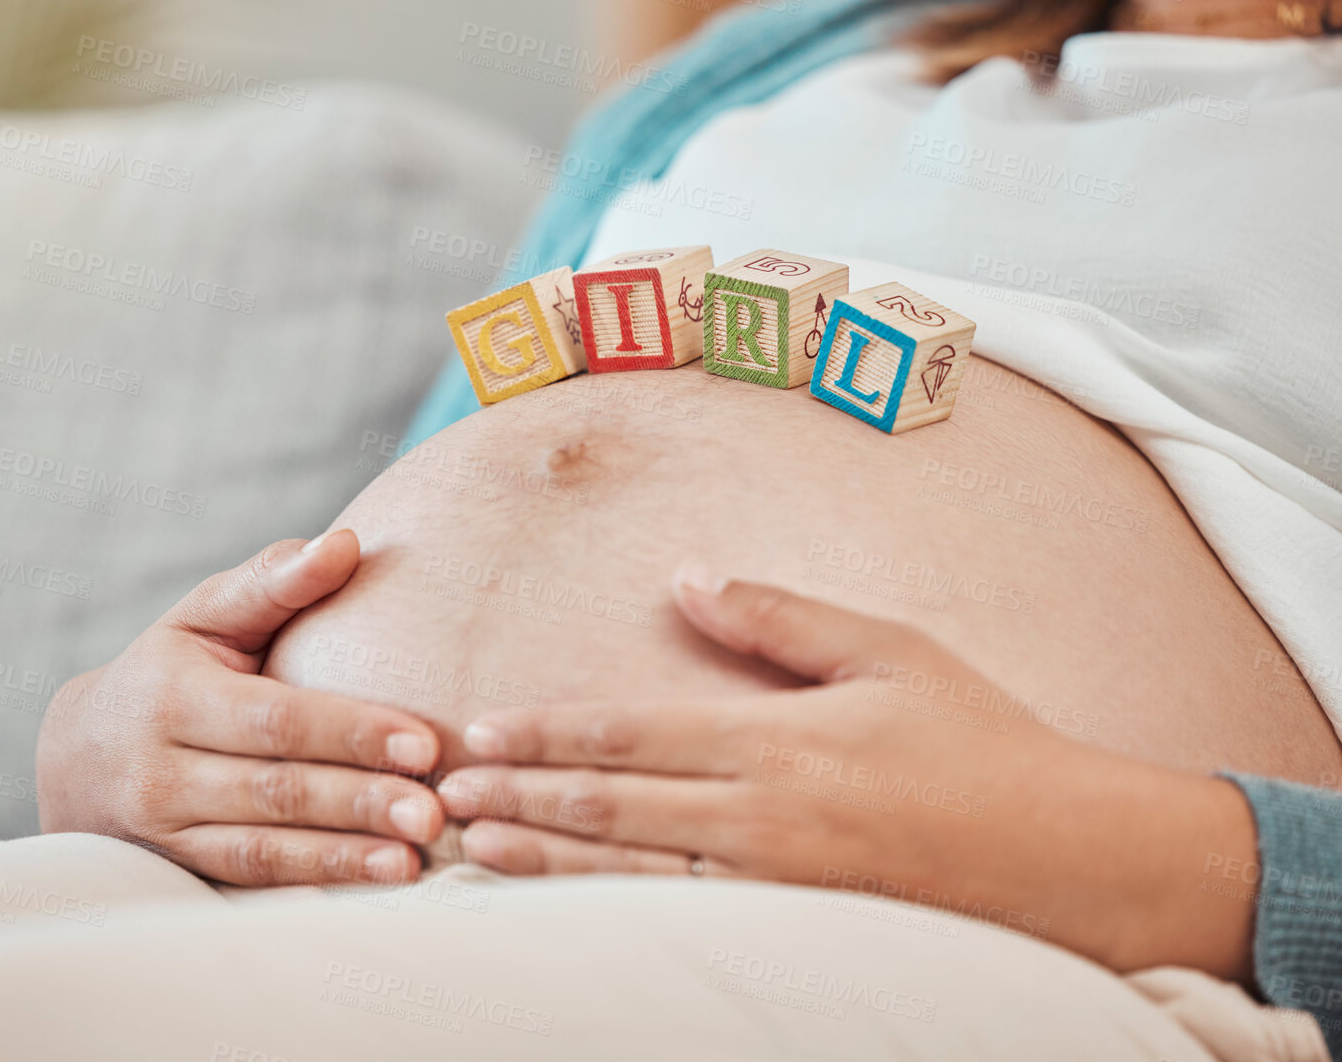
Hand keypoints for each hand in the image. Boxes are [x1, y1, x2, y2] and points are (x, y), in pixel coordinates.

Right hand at [38, 530, 444, 886]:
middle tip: (435, 812)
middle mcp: (160, 770)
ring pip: (261, 849)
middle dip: (359, 803)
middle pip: (274, 790)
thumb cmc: (167, 669)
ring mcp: (164, 831)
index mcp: (173, 696)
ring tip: (413, 862)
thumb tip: (345, 544)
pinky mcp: (177, 872)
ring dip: (342, 858)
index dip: (349, 731)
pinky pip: (247, 885)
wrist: (76, 757)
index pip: (274, 718)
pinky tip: (367, 892)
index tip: (422, 743)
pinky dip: (309, 888)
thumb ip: (274, 582)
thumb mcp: (204, 616)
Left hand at [438, 567, 1259, 981]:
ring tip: (469, 850)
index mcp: (778, 742)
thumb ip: (780, 617)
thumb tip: (688, 576)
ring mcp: (776, 889)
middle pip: (608, 805)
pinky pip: (678, 925)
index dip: (542, 732)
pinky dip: (606, 913)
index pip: (628, 733)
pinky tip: (562, 908)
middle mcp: (762, 819)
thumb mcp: (889, 652)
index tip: (475, 729)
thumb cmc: (982, 744)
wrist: (1073, 863)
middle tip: (437, 792)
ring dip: (540, 860)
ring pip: (627, 876)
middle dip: (514, 795)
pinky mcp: (795, 935)